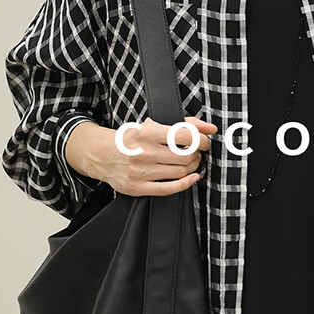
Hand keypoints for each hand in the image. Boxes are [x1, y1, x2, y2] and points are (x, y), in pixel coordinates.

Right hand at [95, 115, 217, 197]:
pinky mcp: (138, 187)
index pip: (187, 137)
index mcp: (148, 133)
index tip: (203, 142)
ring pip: (181, 172)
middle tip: (194, 153)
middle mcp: (144, 152)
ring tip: (188, 162)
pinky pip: (168, 189)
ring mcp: (140, 172)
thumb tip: (210, 128)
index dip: (202, 140)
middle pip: (186, 157)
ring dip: (191, 168)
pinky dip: (185, 184)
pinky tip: (191, 178)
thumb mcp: (153, 125)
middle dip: (196, 155)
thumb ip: (184, 124)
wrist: (102, 154)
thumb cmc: (131, 138)